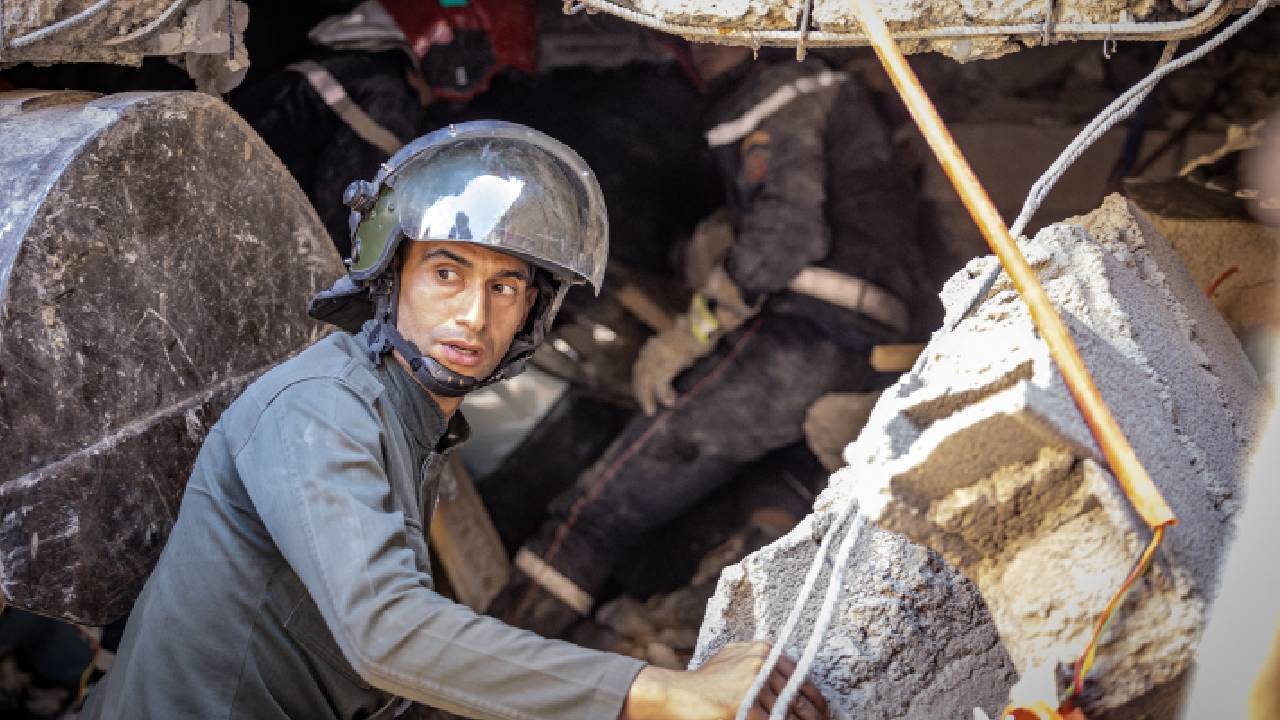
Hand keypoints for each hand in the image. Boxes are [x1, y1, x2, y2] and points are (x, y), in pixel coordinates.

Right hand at [621, 641, 829, 719]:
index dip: (815, 697)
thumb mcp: (733, 658)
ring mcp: (755, 685)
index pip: (800, 676)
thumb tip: (790, 677)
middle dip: (813, 715)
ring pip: (790, 714)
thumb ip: (760, 660)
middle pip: (799, 697)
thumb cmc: (706, 680)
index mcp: (763, 650)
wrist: (679, 694)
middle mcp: (762, 663)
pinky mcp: (748, 708)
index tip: (823, 710)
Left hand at [632, 314, 709, 415]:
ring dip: (648, 397)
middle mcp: (653, 348)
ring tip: (651, 410)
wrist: (706, 325)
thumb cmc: (699, 334)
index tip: (642, 394)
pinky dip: (663, 395)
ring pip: (647, 380)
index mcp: (654, 344)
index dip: (639, 382)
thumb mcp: (681, 343)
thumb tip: (672, 371)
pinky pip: (661, 383)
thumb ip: (672, 355)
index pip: (640, 365)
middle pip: (640, 373)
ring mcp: (659, 354)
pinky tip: (669, 402)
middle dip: (641, 392)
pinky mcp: (668, 361)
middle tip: (647, 407)